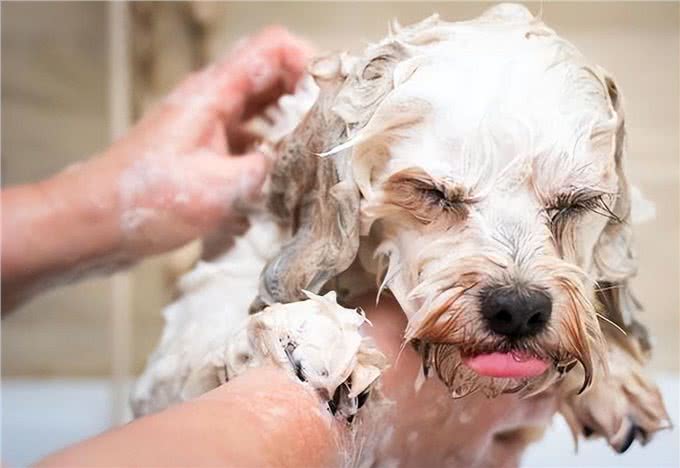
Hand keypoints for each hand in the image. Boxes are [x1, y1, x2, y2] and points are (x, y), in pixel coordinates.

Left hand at [1, 27, 310, 309]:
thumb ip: (268, 170)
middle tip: (334, 130)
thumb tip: (304, 160)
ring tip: (315, 156)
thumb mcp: (218, 188)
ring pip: (264, 111)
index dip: (309, 62)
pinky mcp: (206, 152)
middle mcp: (214, 101)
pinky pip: (250, 140)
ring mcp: (210, 126)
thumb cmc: (147, 200)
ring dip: (291, 128)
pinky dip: (271, 153)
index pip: (272, 49)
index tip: (333, 96)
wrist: (94, 223)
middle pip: (273, 78)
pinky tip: (284, 181)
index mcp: (214, 94)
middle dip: (308, 98)